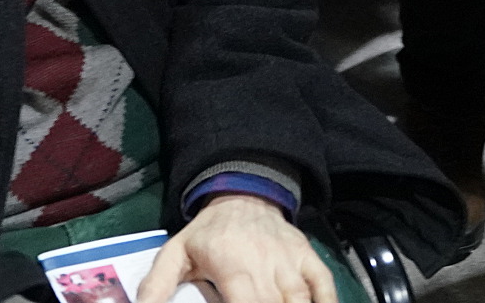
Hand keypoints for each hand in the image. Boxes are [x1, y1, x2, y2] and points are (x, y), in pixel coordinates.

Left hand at [134, 194, 333, 302]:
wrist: (244, 192)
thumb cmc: (208, 232)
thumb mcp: (175, 254)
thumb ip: (157, 287)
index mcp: (233, 268)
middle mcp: (266, 266)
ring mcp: (290, 262)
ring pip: (300, 299)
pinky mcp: (307, 257)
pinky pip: (323, 284)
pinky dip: (327, 302)